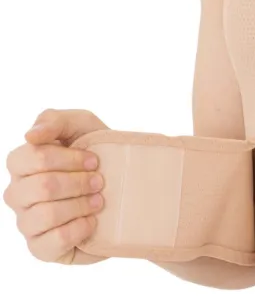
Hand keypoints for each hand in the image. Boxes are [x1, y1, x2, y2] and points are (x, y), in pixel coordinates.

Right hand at [3, 108, 109, 263]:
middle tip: (101, 181)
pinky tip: (92, 221)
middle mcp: (18, 193)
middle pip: (41, 187)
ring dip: (81, 205)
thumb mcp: (82, 124)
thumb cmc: (96, 150)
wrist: (123, 185)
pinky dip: (79, 229)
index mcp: (22, 163)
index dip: (68, 158)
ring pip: (45, 215)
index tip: (95, 159)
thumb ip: (54, 120)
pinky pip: (52, 242)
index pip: (31, 158)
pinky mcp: (41, 248)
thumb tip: (30, 135)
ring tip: (100, 201)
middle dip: (79, 182)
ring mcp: (27, 222)